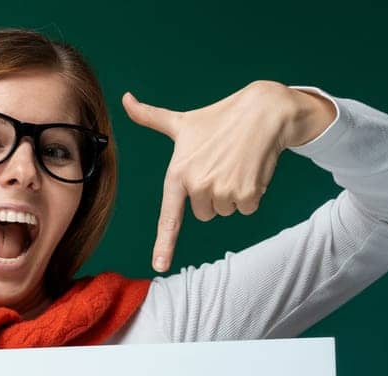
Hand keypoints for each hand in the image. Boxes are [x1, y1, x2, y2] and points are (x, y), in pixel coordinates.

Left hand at [122, 80, 336, 271]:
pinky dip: (251, 194)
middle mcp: (199, 185)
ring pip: (225, 212)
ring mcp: (224, 191)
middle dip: (213, 195)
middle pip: (204, 214)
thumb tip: (125, 99)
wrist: (262, 111)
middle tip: (220, 166)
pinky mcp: (247, 194)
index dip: (164, 243)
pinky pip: (246, 209)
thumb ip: (150, 117)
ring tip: (235, 164)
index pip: (169, 216)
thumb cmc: (218, 118)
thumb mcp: (182, 122)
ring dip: (233, 193)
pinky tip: (250, 169)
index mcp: (178, 173)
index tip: (159, 265)